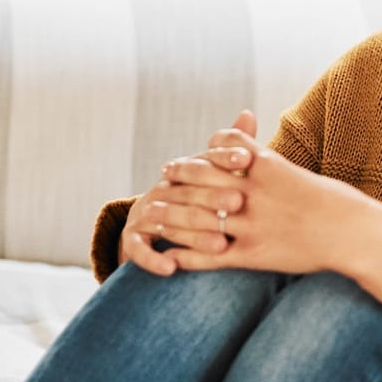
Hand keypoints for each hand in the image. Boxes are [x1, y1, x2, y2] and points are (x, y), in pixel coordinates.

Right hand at [118, 111, 256, 275]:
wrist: (153, 226)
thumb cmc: (196, 199)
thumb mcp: (216, 177)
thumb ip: (233, 148)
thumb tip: (249, 112)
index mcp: (182, 173)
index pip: (202, 160)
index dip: (222, 157)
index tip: (247, 159)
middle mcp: (162, 189)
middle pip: (186, 191)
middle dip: (213, 196)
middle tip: (239, 203)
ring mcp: (145, 213)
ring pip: (167, 221)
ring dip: (193, 235)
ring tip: (221, 246)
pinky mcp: (132, 239)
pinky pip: (139, 249)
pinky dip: (153, 259)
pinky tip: (172, 269)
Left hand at [165, 122, 371, 277]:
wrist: (355, 235)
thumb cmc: (337, 205)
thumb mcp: (301, 175)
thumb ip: (272, 165)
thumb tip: (254, 155)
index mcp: (267, 167)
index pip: (221, 147)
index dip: (197, 153)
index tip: (181, 160)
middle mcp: (253, 193)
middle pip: (200, 178)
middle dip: (176, 179)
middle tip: (160, 182)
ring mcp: (250, 224)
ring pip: (197, 217)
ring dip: (170, 217)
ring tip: (152, 218)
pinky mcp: (252, 255)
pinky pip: (208, 256)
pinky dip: (185, 256)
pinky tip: (170, 257)